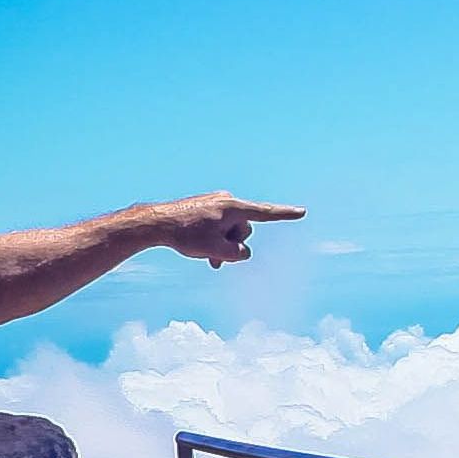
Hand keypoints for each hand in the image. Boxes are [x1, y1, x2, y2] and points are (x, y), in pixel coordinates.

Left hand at [138, 193, 302, 266]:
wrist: (156, 222)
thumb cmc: (186, 234)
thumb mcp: (217, 250)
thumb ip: (238, 253)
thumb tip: (242, 252)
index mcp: (233, 208)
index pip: (265, 213)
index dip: (285, 215)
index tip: (302, 212)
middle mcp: (227, 201)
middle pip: (243, 230)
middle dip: (233, 245)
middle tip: (214, 256)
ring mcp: (216, 203)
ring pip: (230, 231)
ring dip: (222, 244)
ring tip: (203, 253)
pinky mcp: (206, 208)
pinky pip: (219, 227)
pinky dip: (214, 239)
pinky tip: (200, 247)